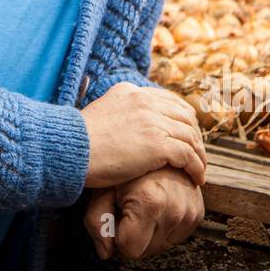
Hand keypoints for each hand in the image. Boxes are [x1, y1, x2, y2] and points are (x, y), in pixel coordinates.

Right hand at [80, 82, 206, 188]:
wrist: (69, 151)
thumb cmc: (77, 142)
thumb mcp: (98, 114)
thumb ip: (116, 114)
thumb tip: (120, 126)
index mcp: (130, 92)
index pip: (168, 100)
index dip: (183, 119)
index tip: (186, 135)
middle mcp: (144, 101)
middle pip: (184, 116)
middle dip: (194, 136)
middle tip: (197, 154)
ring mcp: (152, 120)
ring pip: (190, 135)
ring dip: (199, 154)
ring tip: (199, 170)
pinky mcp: (157, 143)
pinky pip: (188, 155)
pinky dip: (197, 167)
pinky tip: (196, 178)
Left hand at [83, 167, 204, 261]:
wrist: (152, 147)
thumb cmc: (124, 168)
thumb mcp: (103, 189)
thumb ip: (97, 222)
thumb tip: (105, 252)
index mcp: (151, 202)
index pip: (131, 249)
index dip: (119, 237)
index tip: (117, 218)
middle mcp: (175, 208)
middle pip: (147, 251)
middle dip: (135, 235)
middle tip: (130, 209)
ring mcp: (190, 211)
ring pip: (162, 245)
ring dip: (150, 232)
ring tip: (144, 204)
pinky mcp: (198, 212)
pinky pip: (176, 237)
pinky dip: (164, 227)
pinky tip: (157, 207)